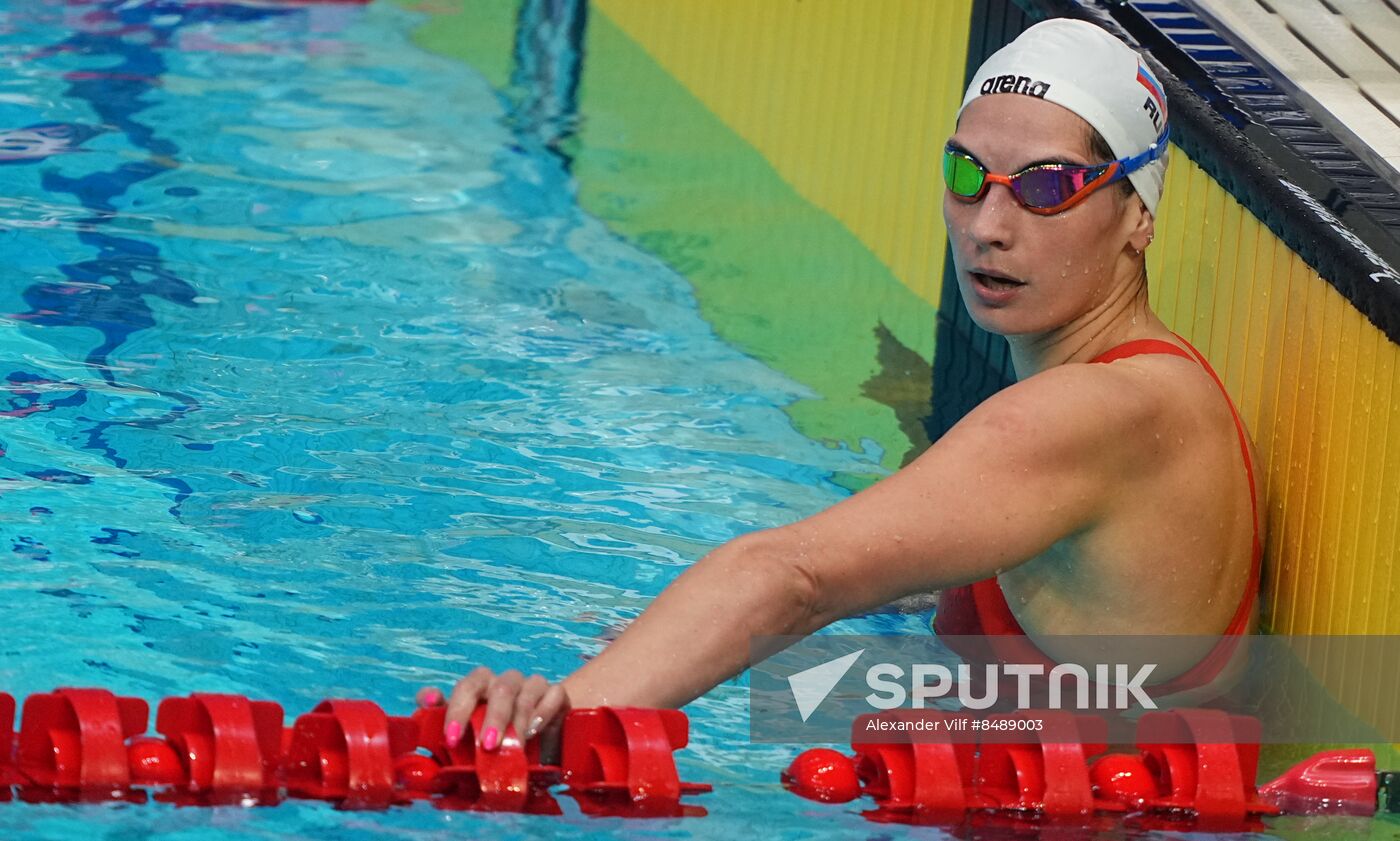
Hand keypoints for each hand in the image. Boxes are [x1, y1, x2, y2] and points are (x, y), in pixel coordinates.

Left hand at [417, 667, 569, 755]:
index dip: (457, 710)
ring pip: (528, 690)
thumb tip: (425, 699)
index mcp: (481, 687)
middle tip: (487, 745)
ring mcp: (533, 687)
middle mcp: (506, 682)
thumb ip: (441, 718)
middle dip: (493, 716)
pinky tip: (535, 731)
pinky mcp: (557, 696)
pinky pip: (554, 695)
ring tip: (515, 747)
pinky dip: (543, 712)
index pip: (467, 686)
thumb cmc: (494, 737)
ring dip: (518, 721)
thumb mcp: (466, 735)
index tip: (450, 738)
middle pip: (500, 687)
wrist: (538, 744)